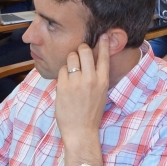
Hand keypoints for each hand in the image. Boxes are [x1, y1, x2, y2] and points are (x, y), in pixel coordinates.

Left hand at [56, 36, 108, 164]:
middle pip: (84, 51)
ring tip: (72, 70)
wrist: (81, 131)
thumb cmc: (91, 113)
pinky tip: (66, 82)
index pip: (104, 56)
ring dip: (70, 60)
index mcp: (103, 80)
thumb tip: (94, 60)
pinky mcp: (63, 86)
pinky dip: (63, 73)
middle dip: (81, 50)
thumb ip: (99, 76)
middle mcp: (90, 79)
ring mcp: (76, 82)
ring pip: (71, 57)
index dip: (104, 44)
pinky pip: (62, 70)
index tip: (103, 35)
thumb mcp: (102, 93)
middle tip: (79, 54)